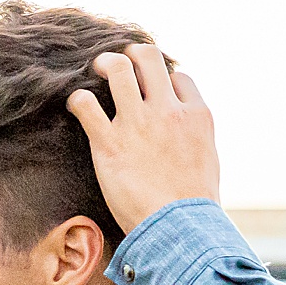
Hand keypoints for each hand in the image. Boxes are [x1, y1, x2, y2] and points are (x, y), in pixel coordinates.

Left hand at [66, 45, 218, 235]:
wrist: (179, 230)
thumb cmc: (194, 206)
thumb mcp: (208, 162)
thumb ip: (195, 139)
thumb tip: (185, 135)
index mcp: (197, 115)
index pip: (179, 77)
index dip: (164, 80)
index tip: (154, 91)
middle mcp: (168, 111)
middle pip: (148, 57)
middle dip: (131, 54)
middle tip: (119, 64)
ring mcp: (138, 123)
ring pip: (117, 68)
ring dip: (103, 64)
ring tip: (94, 70)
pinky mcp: (109, 142)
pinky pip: (85, 103)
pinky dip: (78, 100)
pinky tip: (77, 106)